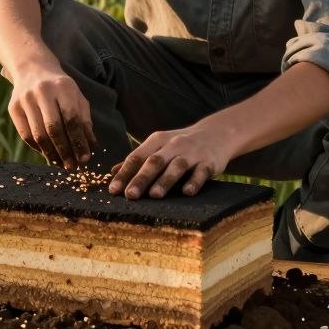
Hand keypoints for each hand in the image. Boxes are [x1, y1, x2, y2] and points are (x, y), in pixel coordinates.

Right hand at [6, 64, 96, 169]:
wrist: (32, 69)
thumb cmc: (61, 87)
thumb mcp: (77, 97)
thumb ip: (85, 120)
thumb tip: (90, 147)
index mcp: (63, 87)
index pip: (72, 119)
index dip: (79, 141)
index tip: (85, 158)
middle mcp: (43, 91)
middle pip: (54, 128)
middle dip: (64, 151)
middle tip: (72, 166)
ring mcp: (25, 99)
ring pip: (38, 134)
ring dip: (50, 153)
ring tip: (60, 163)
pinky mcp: (13, 108)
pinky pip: (26, 135)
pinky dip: (37, 148)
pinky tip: (47, 153)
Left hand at [108, 123, 232, 198]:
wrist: (216, 133)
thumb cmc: (180, 145)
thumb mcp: (158, 146)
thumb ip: (138, 159)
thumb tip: (112, 172)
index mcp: (157, 141)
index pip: (137, 157)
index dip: (124, 173)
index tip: (113, 190)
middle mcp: (173, 145)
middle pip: (155, 161)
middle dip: (141, 178)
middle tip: (130, 195)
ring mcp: (192, 153)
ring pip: (177, 166)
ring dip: (165, 180)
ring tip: (155, 195)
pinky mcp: (209, 162)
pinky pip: (201, 172)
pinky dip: (194, 181)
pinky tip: (188, 192)